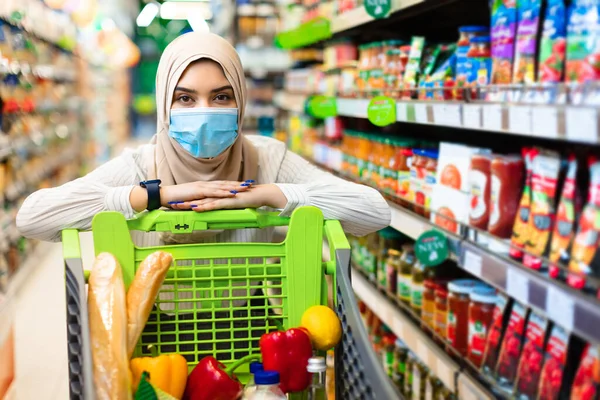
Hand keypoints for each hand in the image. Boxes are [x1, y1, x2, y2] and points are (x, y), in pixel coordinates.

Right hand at [129, 180, 253, 211]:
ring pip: (222, 186)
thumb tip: (207, 205)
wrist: (165, 195)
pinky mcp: (198, 191)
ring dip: (234, 187)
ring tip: (245, 188)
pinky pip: (213, 192)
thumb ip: (201, 201)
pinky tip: (232, 193)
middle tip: (251, 184)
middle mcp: (205, 185)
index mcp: (204, 186)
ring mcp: (202, 187)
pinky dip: (223, 192)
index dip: (233, 185)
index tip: (244, 185)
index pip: (221, 185)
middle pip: (225, 183)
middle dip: (238, 184)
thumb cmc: (177, 199)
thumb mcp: (192, 200)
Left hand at [173, 184, 286, 211]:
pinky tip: (196, 208)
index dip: (190, 200)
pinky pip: (214, 204)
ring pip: (204, 201)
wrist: (261, 194)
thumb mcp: (234, 205)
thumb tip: (220, 212)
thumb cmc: (250, 200)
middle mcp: (219, 195)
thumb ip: (226, 207)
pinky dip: (204, 206)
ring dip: (191, 204)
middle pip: (199, 198)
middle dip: (185, 201)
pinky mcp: (229, 201)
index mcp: (219, 195)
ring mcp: (224, 197)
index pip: (202, 198)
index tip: (179, 203)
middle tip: (172, 204)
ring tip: (179, 206)